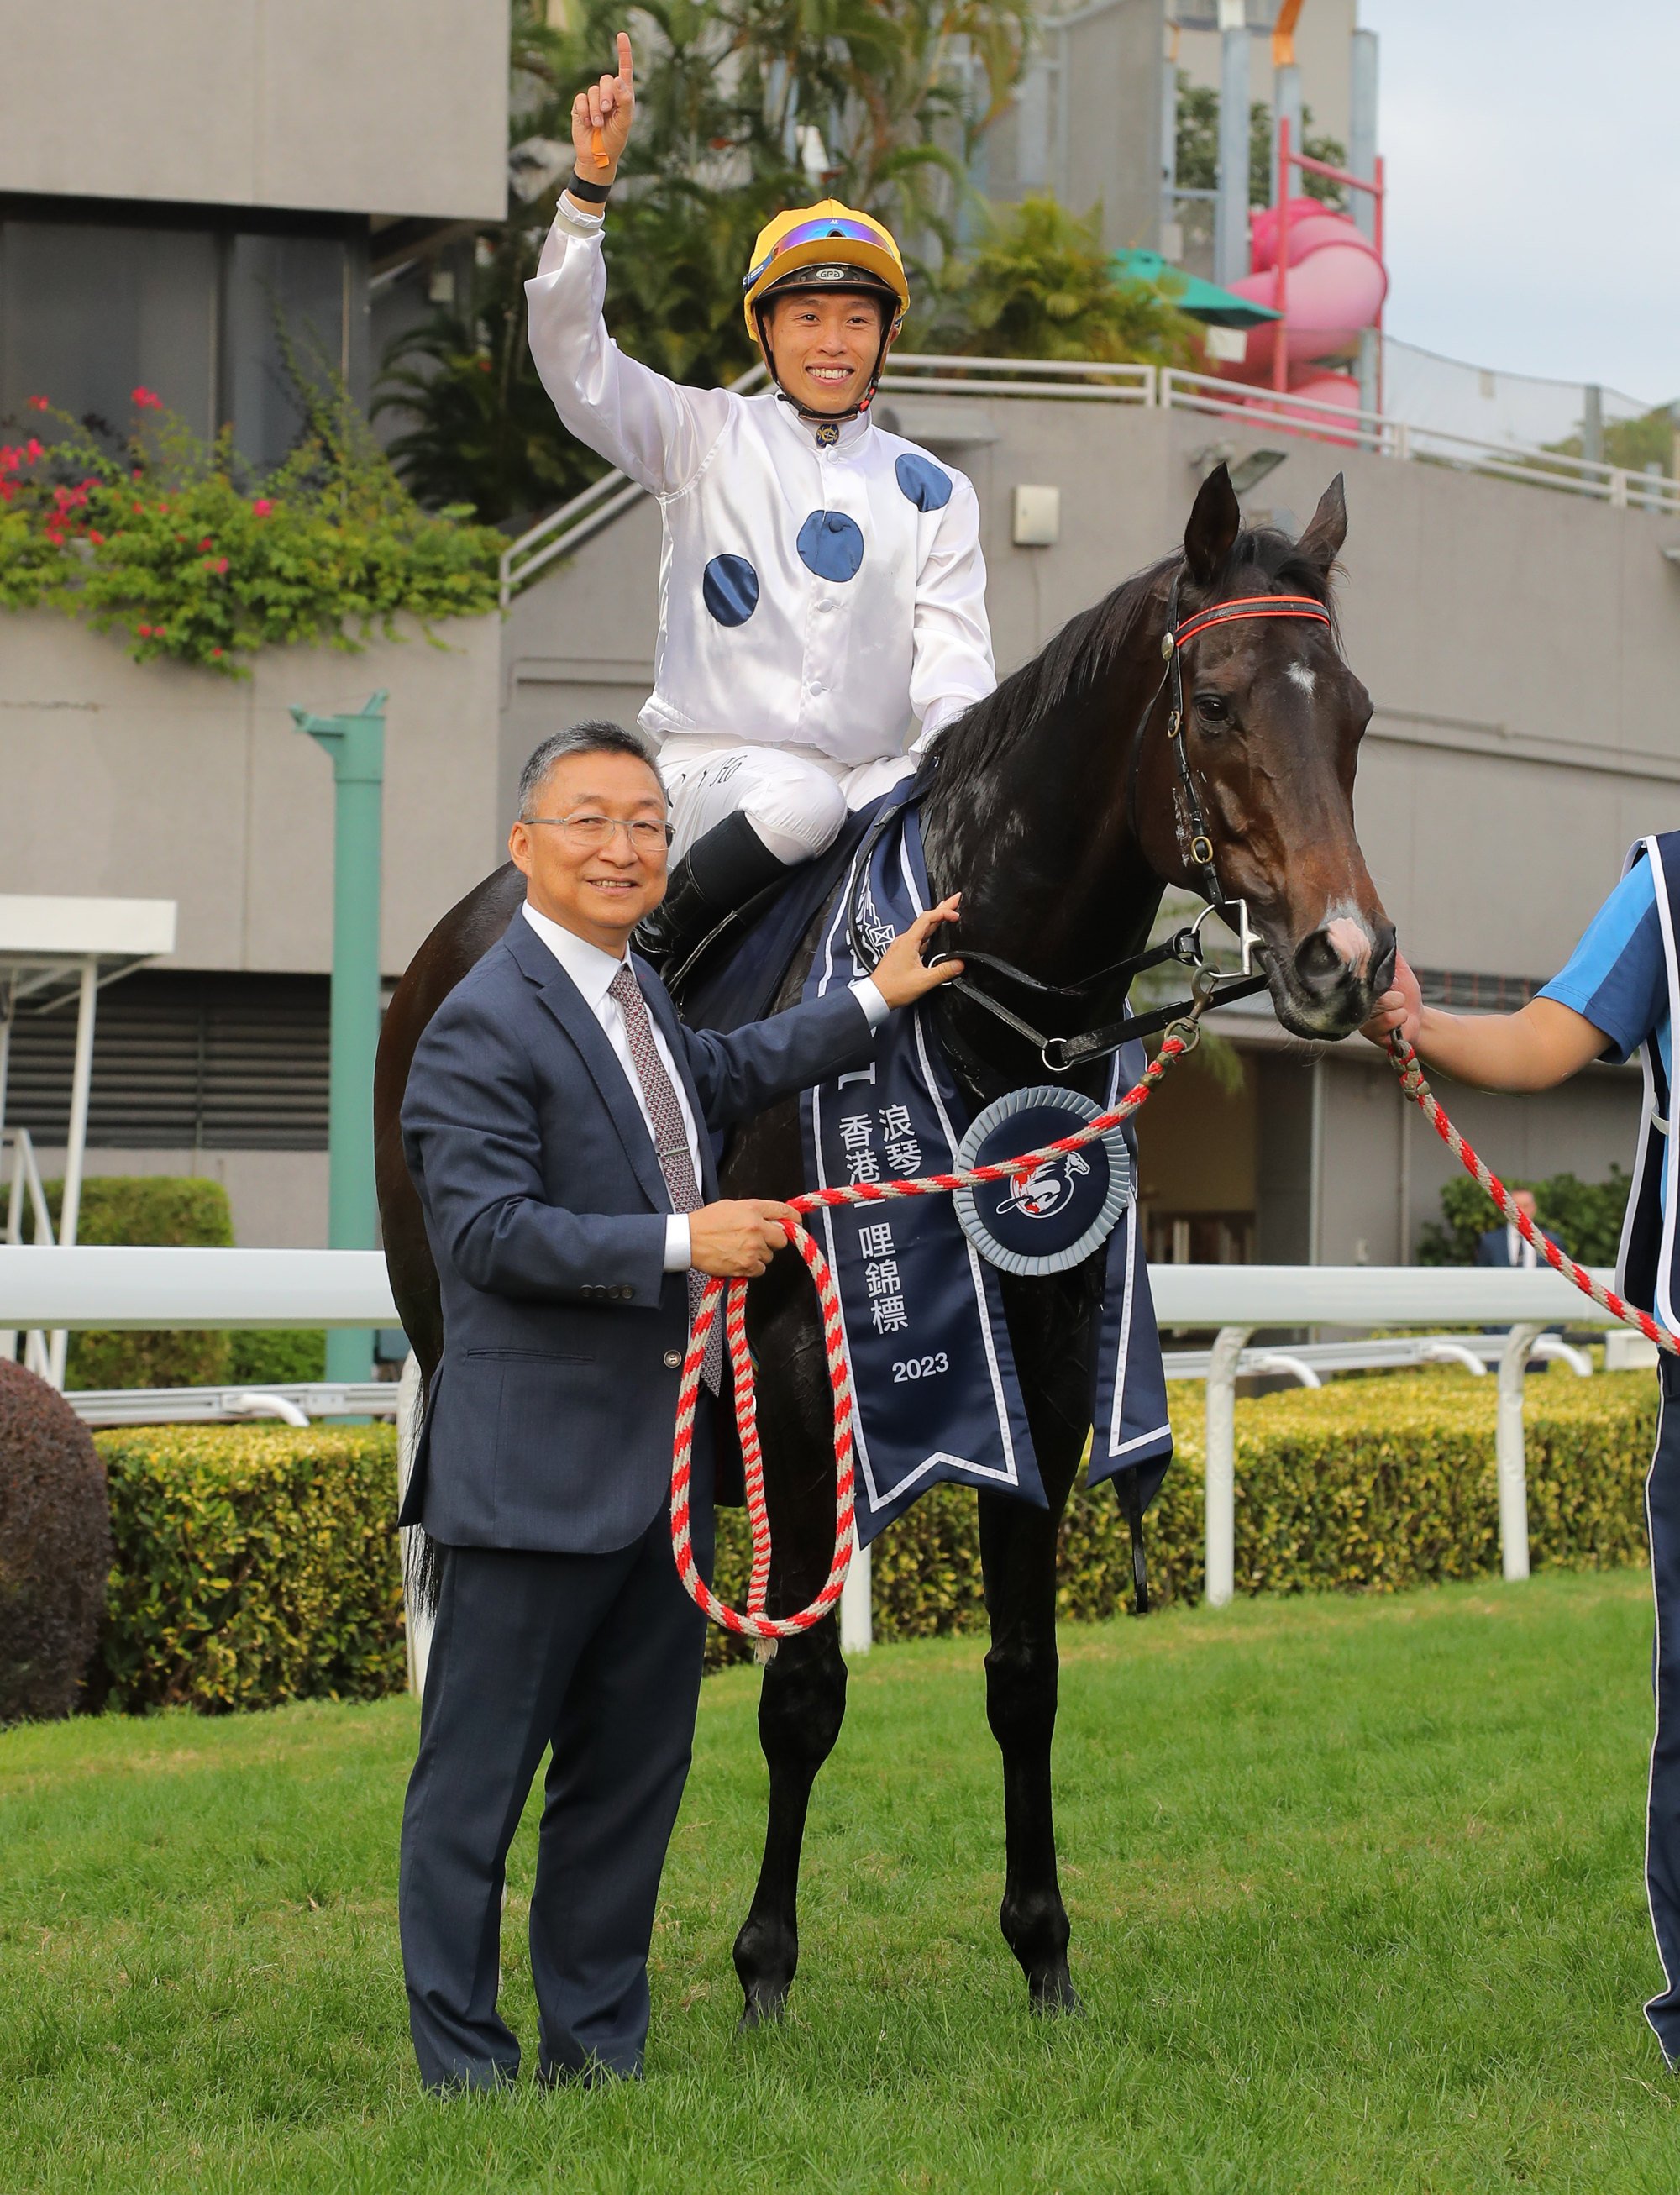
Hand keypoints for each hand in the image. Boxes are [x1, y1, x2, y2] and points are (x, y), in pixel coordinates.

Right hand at [568, 32, 633, 187]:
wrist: (597, 157)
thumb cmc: (615, 141)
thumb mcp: (624, 122)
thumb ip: (625, 100)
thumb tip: (618, 79)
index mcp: (623, 96)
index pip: (625, 70)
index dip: (623, 52)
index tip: (621, 35)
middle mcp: (609, 94)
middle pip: (606, 80)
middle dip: (607, 95)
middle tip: (607, 111)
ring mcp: (594, 100)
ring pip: (593, 91)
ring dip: (596, 109)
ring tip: (598, 124)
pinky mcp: (581, 106)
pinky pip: (581, 99)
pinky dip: (586, 112)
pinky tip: (588, 124)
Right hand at [688, 1198, 798, 1277]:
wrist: (687, 1240)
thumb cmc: (705, 1222)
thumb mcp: (731, 1206)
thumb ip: (754, 1211)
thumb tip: (771, 1219)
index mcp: (753, 1209)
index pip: (785, 1211)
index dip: (794, 1219)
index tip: (796, 1223)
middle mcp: (756, 1227)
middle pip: (782, 1239)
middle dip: (773, 1241)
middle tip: (757, 1241)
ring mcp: (753, 1247)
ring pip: (770, 1256)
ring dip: (759, 1255)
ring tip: (739, 1249)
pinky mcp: (747, 1265)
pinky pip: (760, 1269)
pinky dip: (751, 1267)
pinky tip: (737, 1260)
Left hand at [871, 894, 964, 1009]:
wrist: (876, 996)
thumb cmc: (894, 988)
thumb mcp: (923, 981)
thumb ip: (943, 971)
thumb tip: (960, 963)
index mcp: (909, 941)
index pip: (928, 918)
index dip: (944, 912)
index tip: (956, 915)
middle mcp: (905, 940)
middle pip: (927, 919)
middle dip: (942, 908)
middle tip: (956, 899)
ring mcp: (903, 946)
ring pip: (923, 928)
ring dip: (937, 920)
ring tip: (949, 913)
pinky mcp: (902, 952)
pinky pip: (919, 937)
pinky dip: (930, 932)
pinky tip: (936, 935)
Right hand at [1360, 948, 1421, 1047]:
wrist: (1418, 1019)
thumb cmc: (1406, 994)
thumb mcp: (1399, 970)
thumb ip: (1390, 954)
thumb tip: (1383, 930)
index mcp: (1359, 989)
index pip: (1360, 977)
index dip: (1378, 978)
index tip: (1391, 982)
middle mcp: (1355, 1005)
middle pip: (1373, 992)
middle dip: (1393, 993)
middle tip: (1396, 996)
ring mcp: (1361, 1022)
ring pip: (1383, 1006)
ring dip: (1399, 1006)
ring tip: (1398, 1010)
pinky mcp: (1371, 1036)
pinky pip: (1389, 1019)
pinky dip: (1401, 1017)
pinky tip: (1399, 1021)